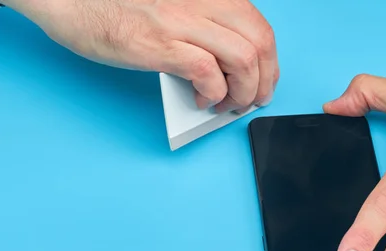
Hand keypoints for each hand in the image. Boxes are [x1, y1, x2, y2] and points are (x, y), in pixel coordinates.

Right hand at [2, 0, 278, 111]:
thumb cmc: (115, 4)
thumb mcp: (174, 6)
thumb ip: (203, 28)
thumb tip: (226, 70)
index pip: (259, 27)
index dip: (269, 62)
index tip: (264, 82)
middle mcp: (201, 1)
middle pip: (260, 43)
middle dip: (265, 81)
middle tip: (254, 101)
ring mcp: (181, 21)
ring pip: (243, 59)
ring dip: (244, 92)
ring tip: (228, 105)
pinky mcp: (159, 43)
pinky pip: (207, 71)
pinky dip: (215, 93)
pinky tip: (204, 100)